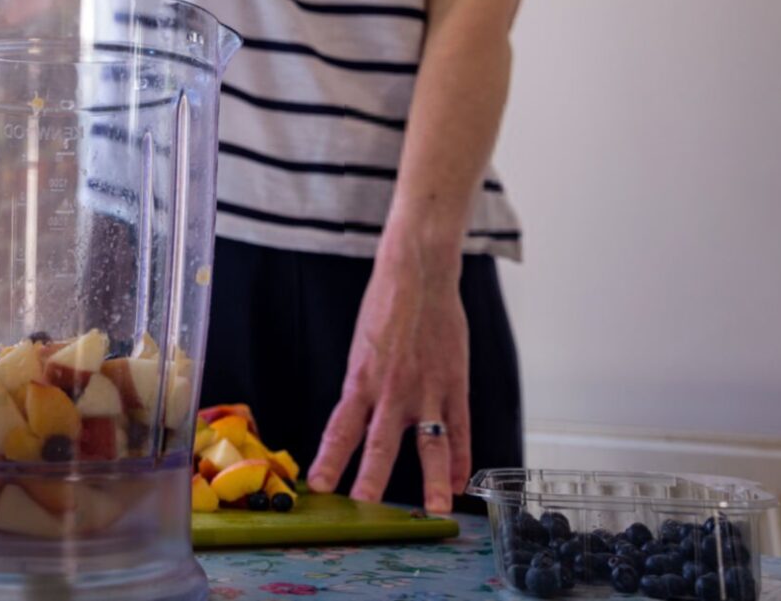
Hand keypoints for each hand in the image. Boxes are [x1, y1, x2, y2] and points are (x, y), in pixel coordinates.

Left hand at [306, 245, 471, 514]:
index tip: (320, 485)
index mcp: (361, 378)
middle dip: (373, 478)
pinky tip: (459, 481)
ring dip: (432, 478)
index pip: (341, 427)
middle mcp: (392, 388)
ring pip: (429, 441)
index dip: (330, 458)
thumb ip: (363, 385)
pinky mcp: (455, 382)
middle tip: (366, 506)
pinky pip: (459, 427)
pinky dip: (460, 457)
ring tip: (436, 508)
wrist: (418, 273)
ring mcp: (427, 388)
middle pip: (380, 442)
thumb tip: (361, 420)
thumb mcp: (362, 347)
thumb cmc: (386, 306)